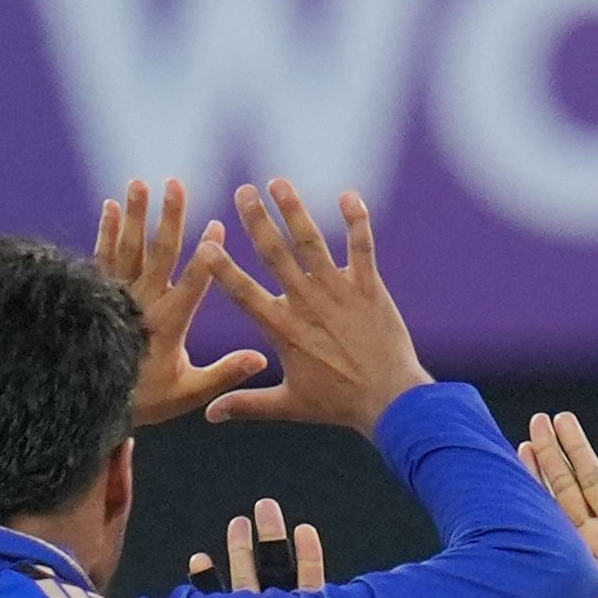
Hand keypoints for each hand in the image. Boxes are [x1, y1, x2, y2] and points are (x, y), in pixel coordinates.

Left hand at [95, 180, 268, 425]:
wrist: (88, 399)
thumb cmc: (144, 398)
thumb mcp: (188, 392)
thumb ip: (225, 374)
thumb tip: (261, 360)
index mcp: (169, 324)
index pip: (192, 283)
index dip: (206, 256)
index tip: (217, 225)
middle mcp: (142, 303)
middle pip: (158, 254)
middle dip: (169, 217)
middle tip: (175, 183)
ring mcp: (118, 295)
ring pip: (128, 248)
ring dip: (135, 214)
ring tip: (139, 183)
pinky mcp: (97, 292)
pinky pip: (102, 257)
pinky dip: (106, 232)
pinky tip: (111, 207)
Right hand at [187, 499, 348, 597]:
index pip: (311, 594)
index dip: (309, 561)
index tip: (306, 529)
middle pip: (275, 580)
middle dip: (269, 543)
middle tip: (264, 505)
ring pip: (243, 590)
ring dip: (239, 556)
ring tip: (236, 522)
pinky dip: (202, 588)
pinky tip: (198, 560)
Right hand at [205, 184, 434, 434]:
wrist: (391, 402)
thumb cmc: (339, 404)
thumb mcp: (289, 405)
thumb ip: (247, 403)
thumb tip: (209, 415)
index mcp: (283, 330)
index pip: (244, 293)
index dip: (223, 270)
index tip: (205, 246)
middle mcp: (307, 304)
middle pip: (275, 255)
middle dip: (257, 220)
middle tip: (242, 190)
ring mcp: (339, 292)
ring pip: (312, 243)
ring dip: (294, 210)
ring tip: (278, 182)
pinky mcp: (368, 287)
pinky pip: (361, 247)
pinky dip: (356, 221)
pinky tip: (348, 196)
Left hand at [519, 413, 597, 597]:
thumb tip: (511, 582)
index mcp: (569, 558)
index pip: (545, 510)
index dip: (532, 481)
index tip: (516, 452)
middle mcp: (593, 541)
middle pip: (567, 488)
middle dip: (551, 454)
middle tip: (537, 422)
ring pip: (597, 485)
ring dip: (581, 453)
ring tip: (565, 421)